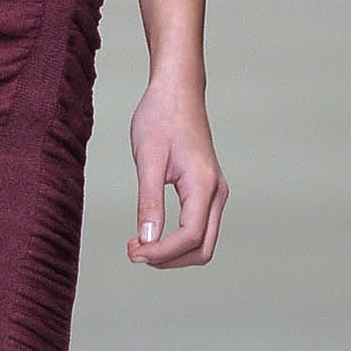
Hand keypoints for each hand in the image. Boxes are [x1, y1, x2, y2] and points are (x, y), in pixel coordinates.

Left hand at [128, 81, 226, 268]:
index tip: (133, 251)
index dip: (162, 253)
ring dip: (172, 253)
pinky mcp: (207, 191)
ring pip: (203, 243)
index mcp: (204, 185)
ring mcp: (215, 193)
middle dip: (168, 259)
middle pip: (202, 249)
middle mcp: (216, 193)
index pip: (190, 237)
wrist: (177, 91)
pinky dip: (177, 240)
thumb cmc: (161, 118)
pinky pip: (198, 228)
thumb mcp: (148, 159)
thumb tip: (146, 240)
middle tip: (134, 251)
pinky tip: (151, 232)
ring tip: (139, 243)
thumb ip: (148, 201)